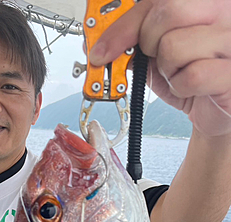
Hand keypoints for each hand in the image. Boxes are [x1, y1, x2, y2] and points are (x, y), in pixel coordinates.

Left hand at [89, 0, 230, 136]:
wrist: (215, 109)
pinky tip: (191, 88)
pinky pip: (192, 75)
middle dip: (149, 44)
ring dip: (167, 70)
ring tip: (180, 74)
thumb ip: (138, 42)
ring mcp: (230, 41)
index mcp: (204, 2)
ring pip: (174, 46)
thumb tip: (107, 44)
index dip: (125, 26)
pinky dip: (181, 88)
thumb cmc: (192, 78)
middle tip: (157, 60)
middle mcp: (223, 13)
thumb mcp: (159, 56)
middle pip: (167, 14)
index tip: (103, 49)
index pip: (157, 0)